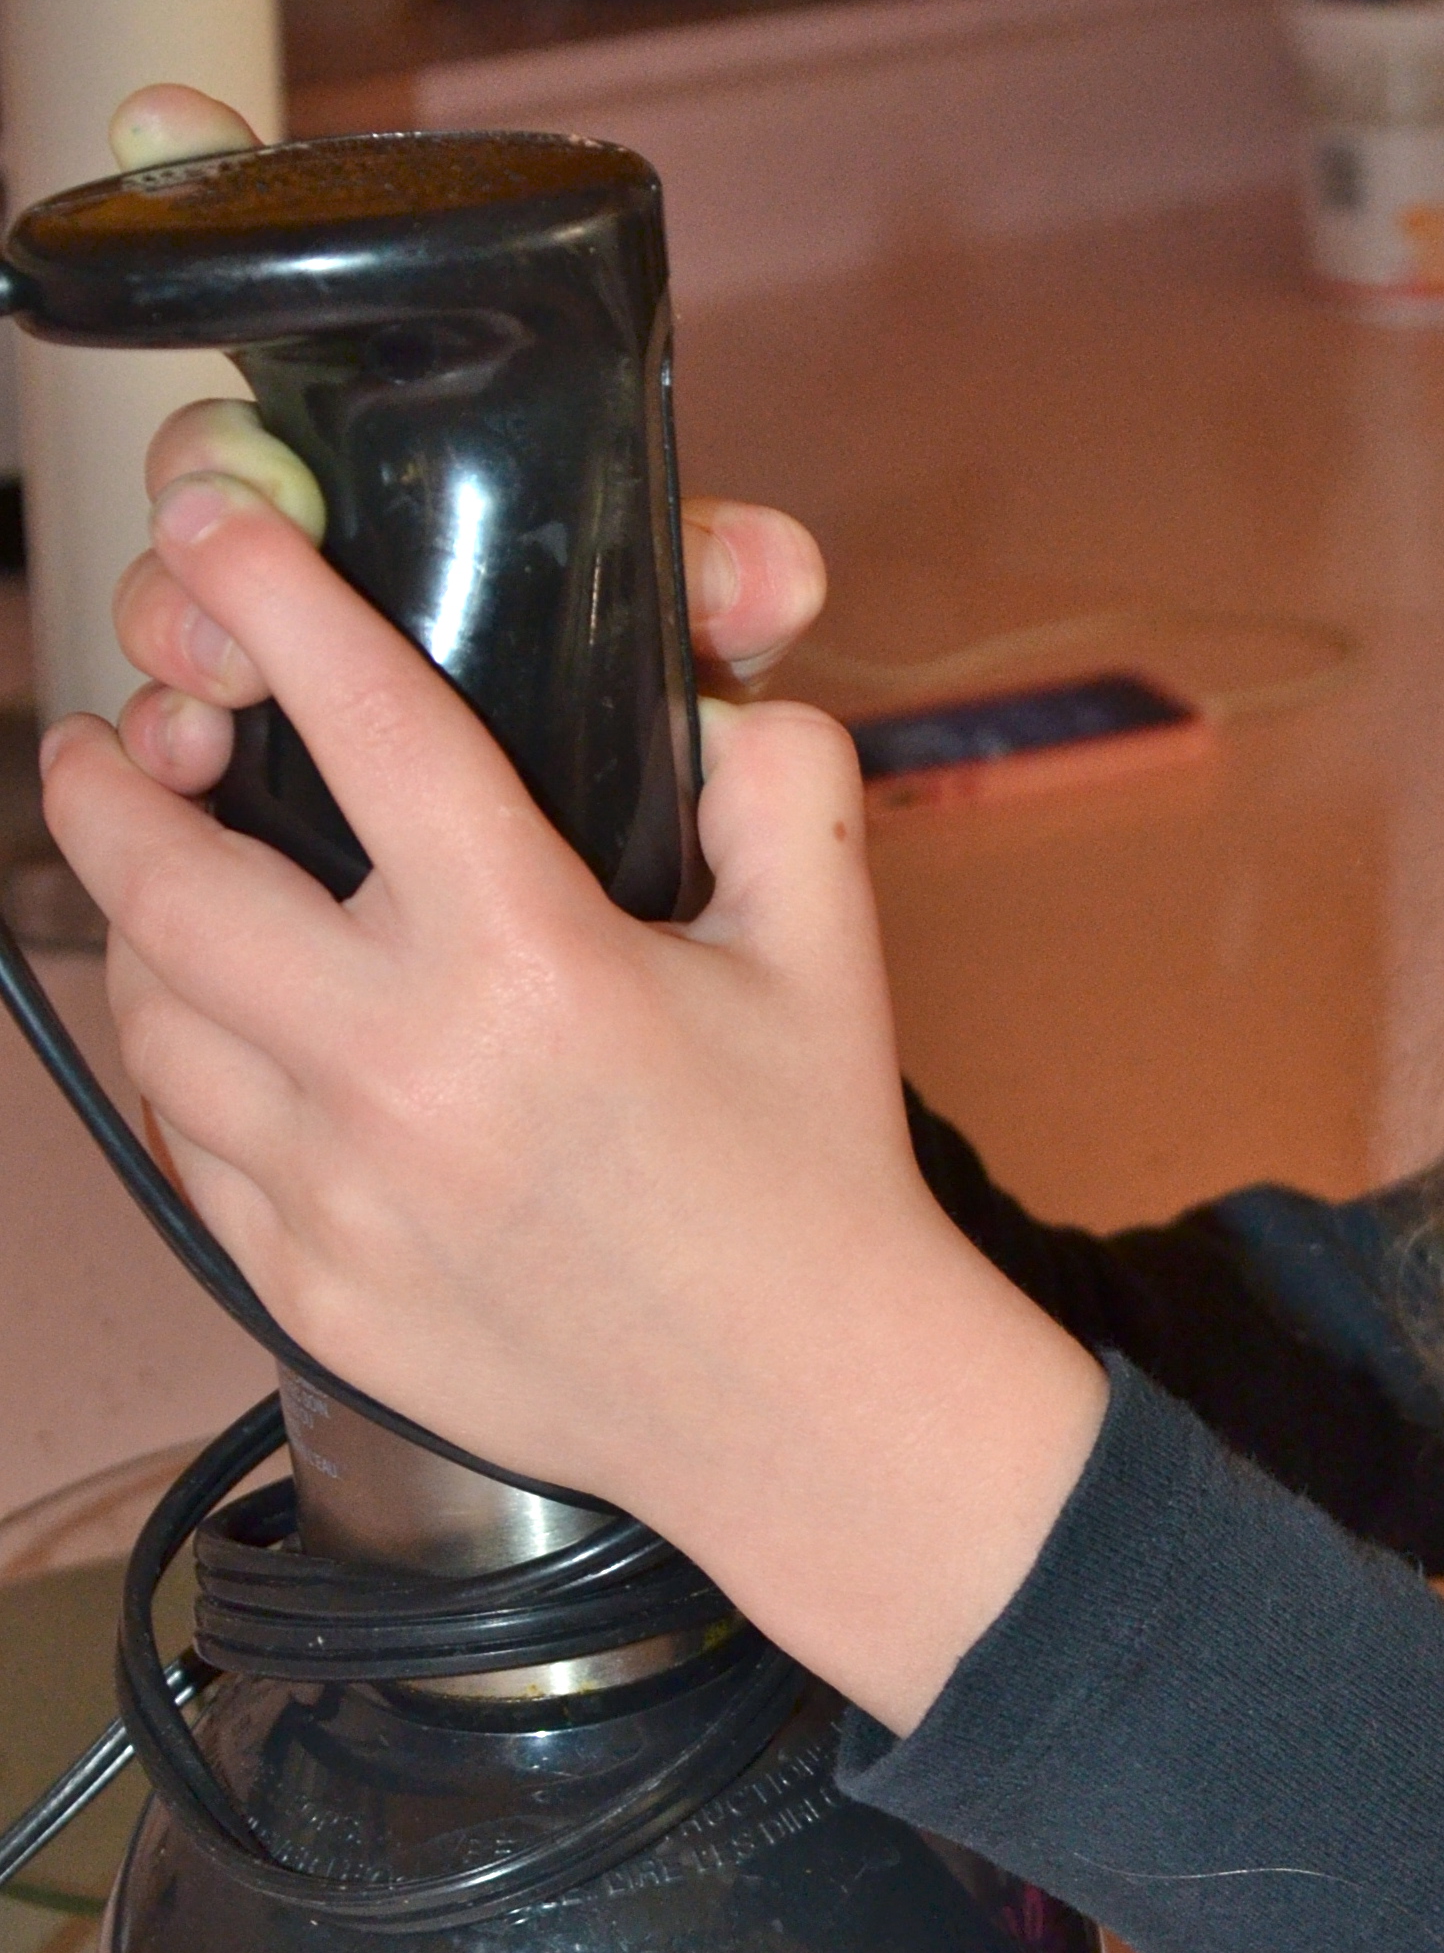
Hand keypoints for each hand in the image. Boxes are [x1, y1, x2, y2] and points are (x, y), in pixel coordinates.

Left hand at [41, 471, 1102, 1734]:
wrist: (810, 1415)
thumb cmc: (817, 1182)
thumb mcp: (829, 954)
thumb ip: (775, 783)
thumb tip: (712, 696)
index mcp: (533, 961)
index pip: (361, 724)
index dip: (268, 598)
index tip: (216, 537)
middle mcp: (408, 1073)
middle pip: (164, 879)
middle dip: (106, 784)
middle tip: (116, 743)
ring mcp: (341, 1197)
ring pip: (152, 1018)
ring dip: (139, 935)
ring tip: (167, 898)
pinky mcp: (312, 1294)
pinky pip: (189, 1154)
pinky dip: (194, 1080)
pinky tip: (233, 1052)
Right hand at [100, 86, 829, 805]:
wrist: (642, 877)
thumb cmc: (662, 717)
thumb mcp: (701, 637)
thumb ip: (727, 583)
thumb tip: (765, 568)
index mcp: (433, 449)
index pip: (317, 289)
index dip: (225, 180)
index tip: (170, 118)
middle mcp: (341, 518)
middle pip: (219, 445)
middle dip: (210, 467)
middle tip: (247, 510)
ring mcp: (284, 629)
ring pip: (176, 582)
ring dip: (179, 613)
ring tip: (218, 672)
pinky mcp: (259, 750)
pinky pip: (175, 718)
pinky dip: (172, 728)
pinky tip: (196, 750)